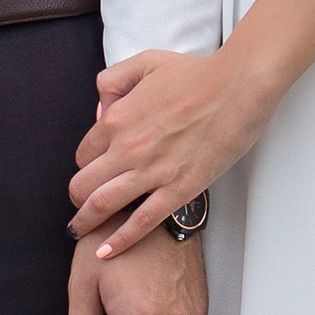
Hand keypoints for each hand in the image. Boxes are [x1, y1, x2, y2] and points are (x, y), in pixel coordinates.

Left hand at [69, 47, 263, 257]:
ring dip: (85, 223)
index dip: (85, 166)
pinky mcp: (178, 189)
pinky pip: (141, 222)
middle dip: (77, 199)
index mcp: (117, 118)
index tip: (92, 175)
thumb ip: (113, 81)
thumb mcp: (145, 62)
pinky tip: (105, 252)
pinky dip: (119, 241)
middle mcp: (127, 148)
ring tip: (80, 233)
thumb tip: (101, 110)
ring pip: (102, 206)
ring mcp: (152, 172)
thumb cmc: (197, 75)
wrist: (237, 88)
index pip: (84, 154)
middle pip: (83, 185)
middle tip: (79, 208)